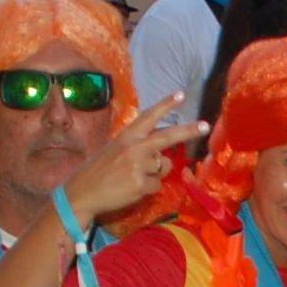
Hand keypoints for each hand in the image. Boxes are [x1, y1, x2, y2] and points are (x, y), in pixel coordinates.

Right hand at [60, 92, 205, 222]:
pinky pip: (157, 185)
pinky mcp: (141, 184)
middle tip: (205, 125)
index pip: (149, 116)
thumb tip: (163, 156)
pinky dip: (148, 189)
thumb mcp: (114, 149)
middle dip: (188, 130)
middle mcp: (134, 147)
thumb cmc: (98, 171)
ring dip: (156, 173)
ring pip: (164, 166)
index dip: (166, 105)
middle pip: (167, 137)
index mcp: (126, 136)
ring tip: (133, 177)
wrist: (82, 192)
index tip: (181, 94)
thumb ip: (138, 147)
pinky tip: (131, 189)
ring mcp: (138, 166)